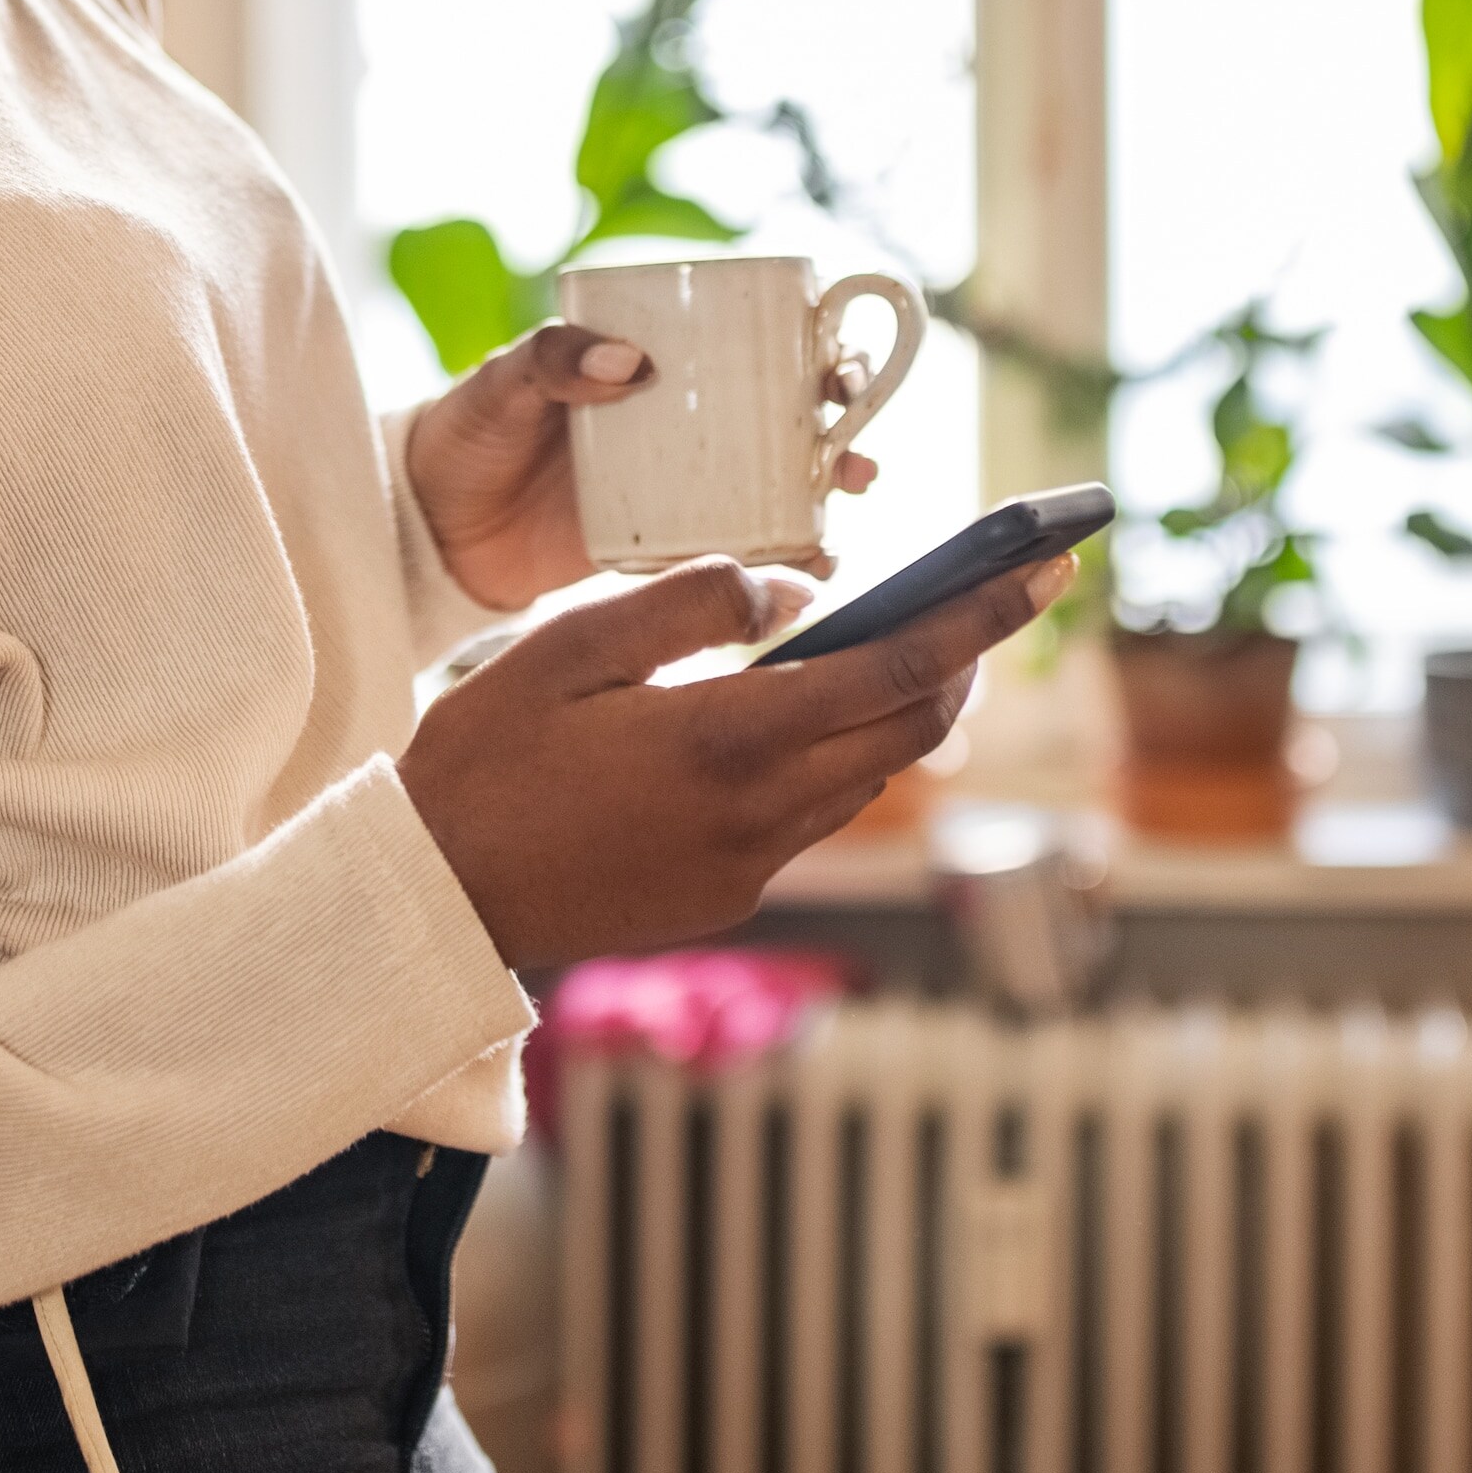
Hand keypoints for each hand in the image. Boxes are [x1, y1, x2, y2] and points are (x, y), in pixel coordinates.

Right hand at [398, 546, 1073, 964]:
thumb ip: (689, 603)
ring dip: (903, 710)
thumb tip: (791, 593)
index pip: (892, 667)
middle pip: (906, 727)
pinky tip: (811, 717)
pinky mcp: (726, 895)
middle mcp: (759, 812)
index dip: (977, 616)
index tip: (1039, 571)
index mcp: (726, 737)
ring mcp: (748, 865)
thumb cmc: (482, 759)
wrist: (432, 900)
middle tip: (1004, 593)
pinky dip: (837, 756)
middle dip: (966, 659)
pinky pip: (812, 813)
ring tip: (921, 645)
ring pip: (866, 775)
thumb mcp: (567, 645)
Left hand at [405, 318, 883, 615]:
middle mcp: (685, 424)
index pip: (757, 347)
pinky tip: (806, 575)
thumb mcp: (504, 382)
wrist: (428, 525)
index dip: (817, 354)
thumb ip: (555, 359)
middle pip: (788, 421)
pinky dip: (777, 561)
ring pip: (776, 488)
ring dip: (825, 502)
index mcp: (660, 364)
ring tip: (844, 523)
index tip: (843, 373)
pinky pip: (734, 553)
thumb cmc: (467, 430)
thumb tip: (630, 361)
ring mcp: (678, 489)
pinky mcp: (660, 549)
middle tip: (858, 461)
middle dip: (843, 436)